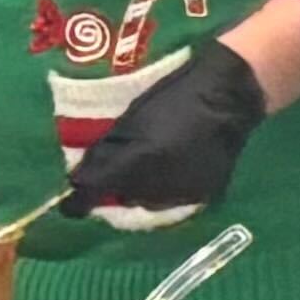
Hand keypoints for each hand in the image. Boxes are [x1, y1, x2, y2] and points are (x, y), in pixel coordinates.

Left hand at [62, 41, 264, 222]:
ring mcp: (183, 193)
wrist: (230, 94)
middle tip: (116, 168)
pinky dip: (165, 188)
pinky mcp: (204, 195)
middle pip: (122, 198)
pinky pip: (173, 199)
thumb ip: (105, 149)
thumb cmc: (176, 94)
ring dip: (139, 190)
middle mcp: (158, 185)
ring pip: (147, 201)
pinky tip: (170, 168)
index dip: (79, 201)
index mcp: (138, 160)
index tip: (69, 204)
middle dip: (114, 187)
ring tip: (146, 166)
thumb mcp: (133, 116)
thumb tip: (78, 177)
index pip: (97, 190)